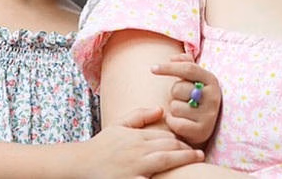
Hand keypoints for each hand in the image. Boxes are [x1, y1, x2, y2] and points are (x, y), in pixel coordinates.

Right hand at [84, 106, 203, 178]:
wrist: (81, 164)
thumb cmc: (101, 145)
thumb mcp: (119, 124)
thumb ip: (140, 115)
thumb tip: (162, 109)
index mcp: (137, 136)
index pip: (165, 135)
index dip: (180, 140)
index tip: (189, 143)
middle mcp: (138, 150)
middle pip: (168, 147)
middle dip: (186, 150)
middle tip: (200, 154)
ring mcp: (135, 167)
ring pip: (164, 160)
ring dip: (183, 160)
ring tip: (197, 159)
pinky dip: (163, 176)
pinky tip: (174, 177)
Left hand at [151, 54, 221, 145]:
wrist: (205, 128)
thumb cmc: (195, 99)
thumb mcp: (195, 79)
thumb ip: (185, 63)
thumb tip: (172, 58)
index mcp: (211, 80)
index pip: (188, 68)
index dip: (168, 67)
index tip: (152, 68)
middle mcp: (213, 97)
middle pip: (178, 88)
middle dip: (173, 93)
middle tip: (182, 99)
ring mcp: (209, 115)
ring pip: (175, 107)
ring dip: (174, 110)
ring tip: (183, 112)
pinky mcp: (202, 132)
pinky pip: (176, 123)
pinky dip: (173, 122)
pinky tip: (180, 123)